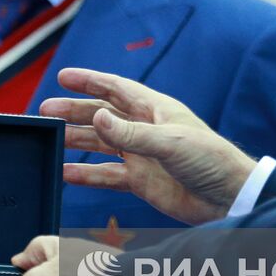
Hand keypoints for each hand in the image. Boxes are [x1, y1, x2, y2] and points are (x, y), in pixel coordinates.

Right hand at [39, 68, 257, 224]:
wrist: (229, 198)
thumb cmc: (210, 160)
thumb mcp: (169, 142)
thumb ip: (130, 133)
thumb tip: (97, 118)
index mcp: (154, 109)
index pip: (115, 88)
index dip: (89, 81)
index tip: (62, 77)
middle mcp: (144, 129)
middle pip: (102, 115)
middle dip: (75, 112)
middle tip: (46, 111)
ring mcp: (141, 155)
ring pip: (101, 144)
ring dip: (77, 141)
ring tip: (52, 140)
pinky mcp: (141, 181)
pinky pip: (107, 175)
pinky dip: (87, 174)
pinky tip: (67, 174)